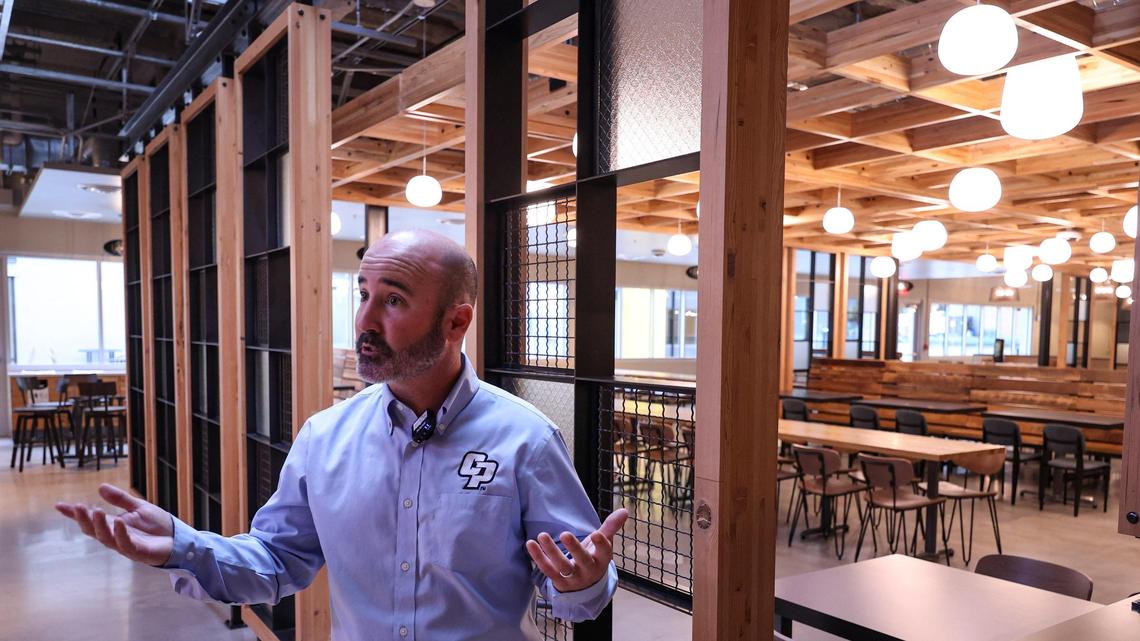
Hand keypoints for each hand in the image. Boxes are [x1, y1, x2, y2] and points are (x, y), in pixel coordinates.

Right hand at [55, 483, 173, 566]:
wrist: (179, 539)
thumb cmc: (158, 526)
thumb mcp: (138, 508)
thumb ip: (121, 499)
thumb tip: (100, 487)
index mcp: (114, 526)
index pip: (91, 520)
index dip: (75, 514)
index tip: (60, 505)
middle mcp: (116, 537)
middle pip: (94, 530)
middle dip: (84, 520)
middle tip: (78, 507)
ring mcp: (126, 545)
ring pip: (107, 538)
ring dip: (100, 525)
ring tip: (96, 511)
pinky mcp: (138, 552)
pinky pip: (126, 543)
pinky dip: (121, 533)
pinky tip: (118, 521)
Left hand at [526, 508, 628, 591]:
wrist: (586, 586)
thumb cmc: (594, 558)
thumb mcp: (604, 544)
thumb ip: (611, 527)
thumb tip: (625, 511)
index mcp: (601, 559)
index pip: (604, 552)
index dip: (601, 544)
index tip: (596, 534)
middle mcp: (588, 570)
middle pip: (582, 560)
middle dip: (574, 548)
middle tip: (565, 534)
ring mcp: (573, 578)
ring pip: (562, 566)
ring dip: (551, 551)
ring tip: (542, 535)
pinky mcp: (559, 582)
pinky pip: (547, 570)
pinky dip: (538, 558)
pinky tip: (530, 544)